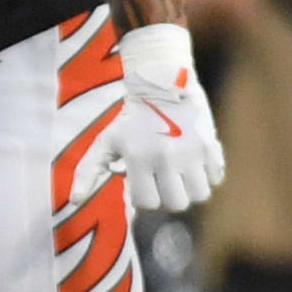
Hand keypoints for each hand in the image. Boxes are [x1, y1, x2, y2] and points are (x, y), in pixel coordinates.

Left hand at [105, 21, 225, 213]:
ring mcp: (192, 152)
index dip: (144, 196)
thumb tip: (74, 201)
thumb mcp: (105, 142)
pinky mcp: (212, 146)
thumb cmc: (129, 120)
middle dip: (168, 196)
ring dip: (190, 189)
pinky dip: (208, 175)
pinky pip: (217, 177)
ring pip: (200, 195)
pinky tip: (194, 162)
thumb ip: (88, 172)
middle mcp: (167, 158)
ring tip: (179, 175)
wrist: (161, 87)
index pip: (148, 203)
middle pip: (177, 204)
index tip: (142, 182)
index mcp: (138, 158)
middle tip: (163, 181)